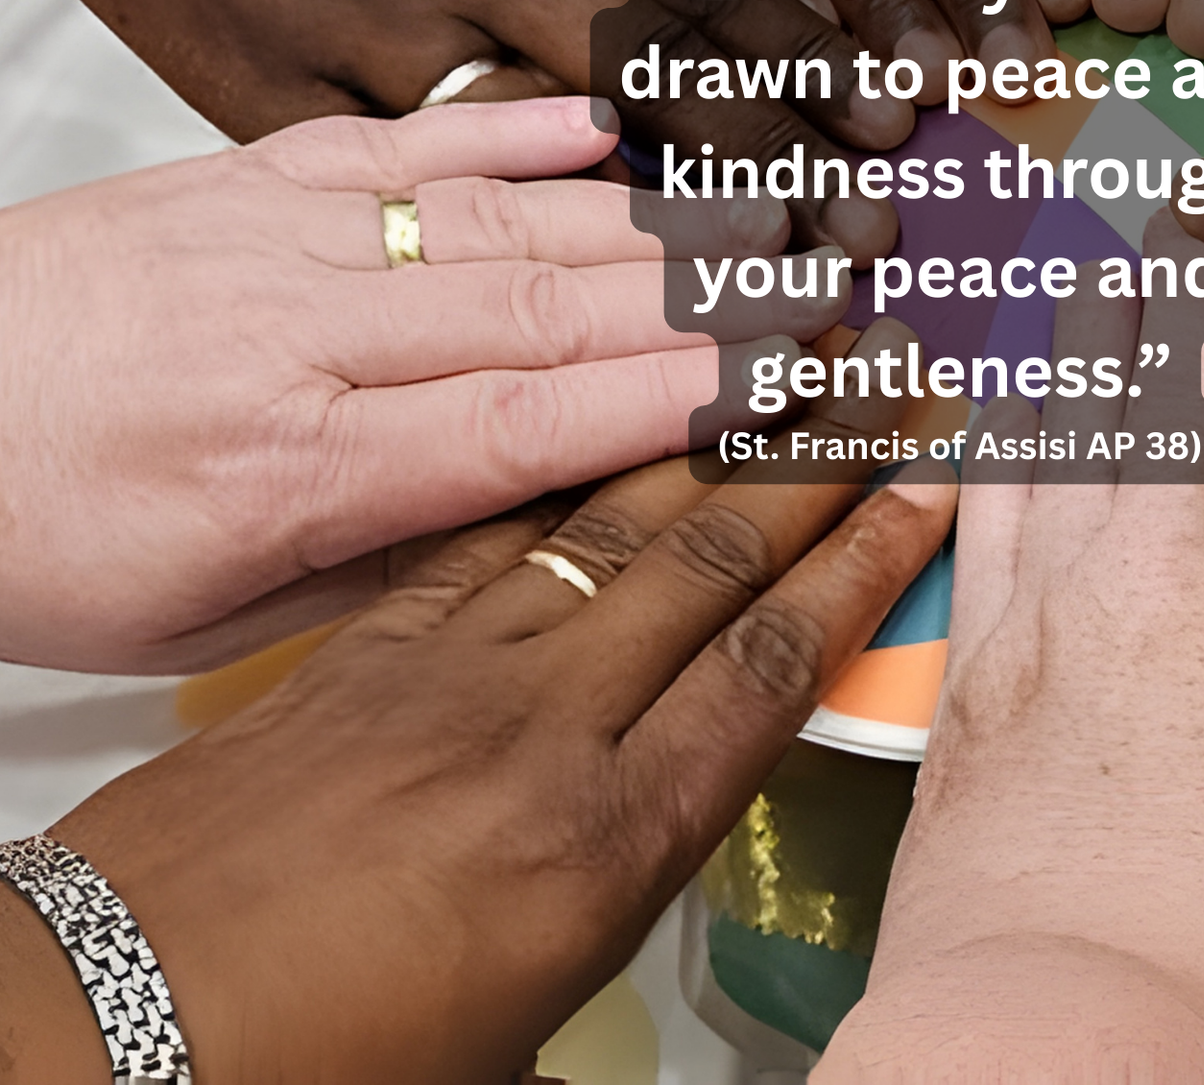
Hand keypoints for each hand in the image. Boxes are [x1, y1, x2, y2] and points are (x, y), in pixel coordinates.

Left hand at [0, 96, 856, 673]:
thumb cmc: (33, 527)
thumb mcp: (205, 621)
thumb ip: (386, 566)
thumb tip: (537, 521)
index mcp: (295, 467)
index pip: (533, 422)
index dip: (678, 397)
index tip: (789, 382)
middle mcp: (302, 335)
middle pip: (547, 307)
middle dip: (708, 298)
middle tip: (823, 284)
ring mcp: (278, 234)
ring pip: (501, 220)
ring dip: (645, 219)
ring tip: (759, 212)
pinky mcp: (248, 170)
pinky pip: (404, 139)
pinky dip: (511, 126)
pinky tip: (602, 127)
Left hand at [14, 346, 954, 1081]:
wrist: (109, 1028)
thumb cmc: (316, 1063)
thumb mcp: (521, 1019)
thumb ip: (622, 884)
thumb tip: (678, 808)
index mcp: (597, 847)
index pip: (767, 664)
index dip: (863, 563)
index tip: (926, 487)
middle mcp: (536, 730)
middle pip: (707, 559)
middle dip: (809, 460)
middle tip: (877, 380)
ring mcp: (441, 664)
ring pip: (602, 517)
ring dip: (697, 430)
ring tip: (765, 357)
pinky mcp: (358, 637)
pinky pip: (483, 523)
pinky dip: (553, 453)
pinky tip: (592, 404)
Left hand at [820, 227, 1203, 1078]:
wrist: (1079, 1028)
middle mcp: (1175, 581)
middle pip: (1182, 393)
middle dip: (1183, 292)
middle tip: (1181, 223)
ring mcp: (1062, 603)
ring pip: (1080, 424)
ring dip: (1090, 333)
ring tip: (1094, 266)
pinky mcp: (977, 647)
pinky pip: (991, 501)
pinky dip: (1005, 433)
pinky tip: (1003, 394)